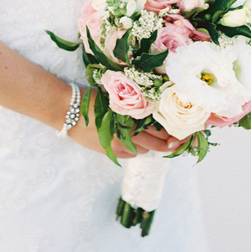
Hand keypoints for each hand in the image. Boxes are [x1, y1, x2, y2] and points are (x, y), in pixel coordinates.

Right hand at [67, 89, 185, 157]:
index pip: (160, 130)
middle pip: (157, 145)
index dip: (173, 133)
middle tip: (178, 140)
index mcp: (132, 118)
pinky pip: (131, 154)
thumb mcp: (117, 98)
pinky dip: (136, 148)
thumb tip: (155, 109)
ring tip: (154, 136)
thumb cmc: (91, 98)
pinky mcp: (110, 152)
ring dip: (151, 144)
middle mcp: (127, 135)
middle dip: (169, 143)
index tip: (183, 132)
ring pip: (145, 150)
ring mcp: (119, 146)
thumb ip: (136, 105)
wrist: (67, 111)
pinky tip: (134, 139)